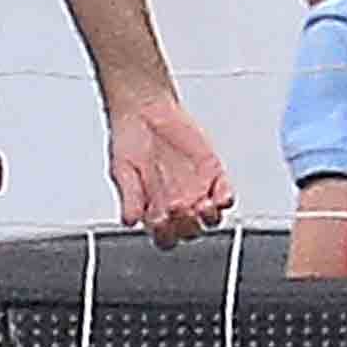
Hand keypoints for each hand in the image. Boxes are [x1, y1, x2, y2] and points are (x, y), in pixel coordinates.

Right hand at [107, 92, 234, 249]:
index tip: (161, 224)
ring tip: (200, 205)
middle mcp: (176, 202)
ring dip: (208, 217)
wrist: (145, 110)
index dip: (165, 236)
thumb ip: (129, 196)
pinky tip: (220, 197)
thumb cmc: (130, 139)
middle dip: (186, 225)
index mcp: (153, 208)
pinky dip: (225, 199)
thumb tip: (129, 220)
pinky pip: (225, 194)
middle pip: (190, 230)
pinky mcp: (213, 174)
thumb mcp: (122, 169)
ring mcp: (197, 190)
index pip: (164, 236)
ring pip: (210, 218)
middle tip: (178, 208)